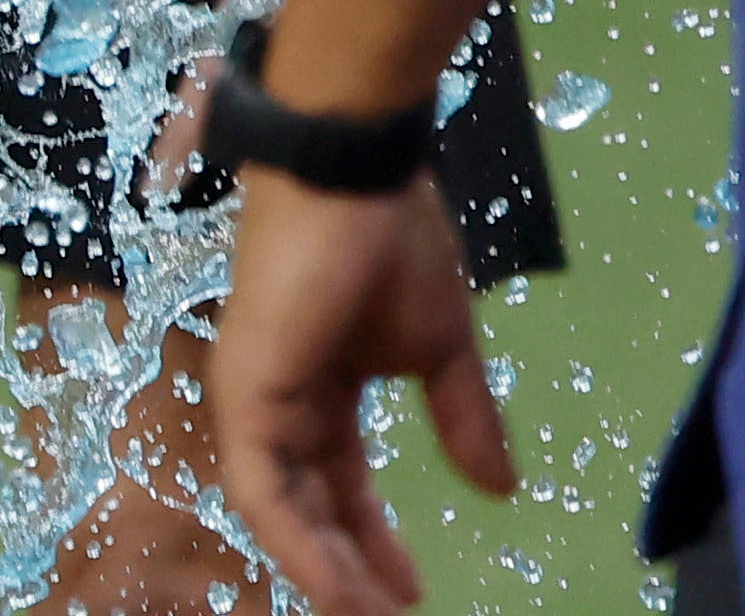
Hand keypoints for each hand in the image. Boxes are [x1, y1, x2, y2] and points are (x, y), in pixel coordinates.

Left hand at [212, 165, 511, 615]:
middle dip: (349, 570)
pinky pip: (263, 490)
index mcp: (321, 385)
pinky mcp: (244, 389)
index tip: (416, 595)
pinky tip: (339, 588)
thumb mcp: (440, 349)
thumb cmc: (392, 240)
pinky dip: (299, 545)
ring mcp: (255, 393)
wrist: (356, 171)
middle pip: (310, 505)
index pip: (342, 482)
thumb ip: (461, 419)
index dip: (374, 540)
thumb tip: (501, 489)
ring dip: (326, 574)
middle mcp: (280, 396)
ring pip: (281, 510)